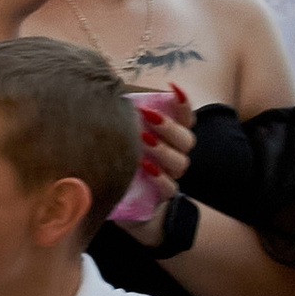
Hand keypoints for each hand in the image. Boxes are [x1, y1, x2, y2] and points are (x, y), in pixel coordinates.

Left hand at [120, 84, 194, 239]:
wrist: (124, 208)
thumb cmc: (120, 164)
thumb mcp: (120, 138)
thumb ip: (122, 117)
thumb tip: (107, 90)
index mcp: (168, 138)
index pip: (185, 118)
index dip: (183, 103)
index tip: (172, 87)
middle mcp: (175, 156)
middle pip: (187, 139)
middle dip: (168, 126)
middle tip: (147, 114)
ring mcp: (170, 178)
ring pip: (181, 162)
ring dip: (163, 149)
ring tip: (143, 139)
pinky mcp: (160, 199)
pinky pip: (169, 188)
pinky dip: (159, 177)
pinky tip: (146, 168)